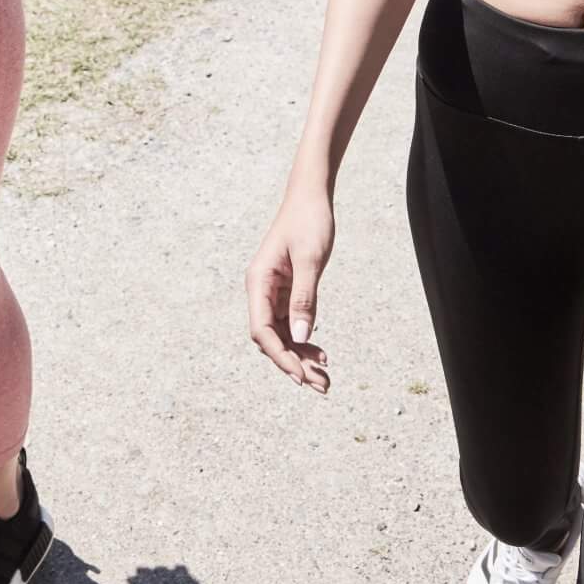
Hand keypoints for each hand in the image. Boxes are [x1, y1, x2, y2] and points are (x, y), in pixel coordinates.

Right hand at [246, 181, 334, 389]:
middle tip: (321, 387)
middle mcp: (261, 290)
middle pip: (271, 339)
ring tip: (325, 379)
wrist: (312, 196)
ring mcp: (273, 293)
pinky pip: (292, 325)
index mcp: (258, 281)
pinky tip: (321, 355)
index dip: (279, 356)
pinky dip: (305, 341)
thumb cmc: (309, 221)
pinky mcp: (286, 292)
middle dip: (293, 364)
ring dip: (300, 358)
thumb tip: (301, 338)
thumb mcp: (309, 260)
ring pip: (282, 336)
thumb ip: (304, 298)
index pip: (262, 330)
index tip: (300, 376)